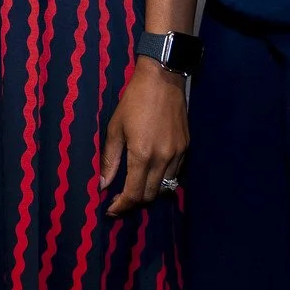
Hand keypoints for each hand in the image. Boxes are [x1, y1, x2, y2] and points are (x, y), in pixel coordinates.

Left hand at [100, 61, 187, 215]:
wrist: (162, 79)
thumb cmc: (134, 101)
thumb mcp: (115, 128)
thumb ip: (109, 159)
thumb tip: (102, 184)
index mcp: (142, 154)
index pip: (134, 193)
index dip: (122, 206)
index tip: (111, 209)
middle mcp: (163, 158)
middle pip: (151, 195)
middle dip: (134, 202)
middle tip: (120, 200)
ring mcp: (178, 154)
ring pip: (165, 187)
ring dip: (150, 193)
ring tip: (136, 188)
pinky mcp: (186, 148)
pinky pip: (175, 173)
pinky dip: (163, 180)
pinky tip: (151, 174)